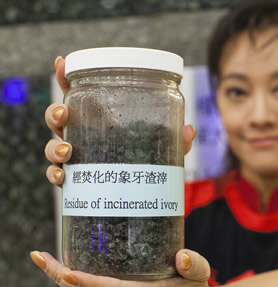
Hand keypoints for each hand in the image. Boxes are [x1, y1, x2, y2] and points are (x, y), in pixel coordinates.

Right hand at [45, 56, 195, 185]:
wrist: (144, 197)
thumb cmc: (148, 163)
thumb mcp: (164, 149)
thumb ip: (176, 140)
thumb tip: (189, 129)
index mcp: (100, 120)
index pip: (79, 95)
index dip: (67, 78)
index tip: (63, 63)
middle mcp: (84, 136)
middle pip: (59, 119)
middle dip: (55, 113)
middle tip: (64, 114)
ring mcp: (77, 158)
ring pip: (53, 146)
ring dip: (54, 146)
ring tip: (67, 150)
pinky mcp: (75, 181)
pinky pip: (57, 176)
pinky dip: (54, 175)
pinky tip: (62, 177)